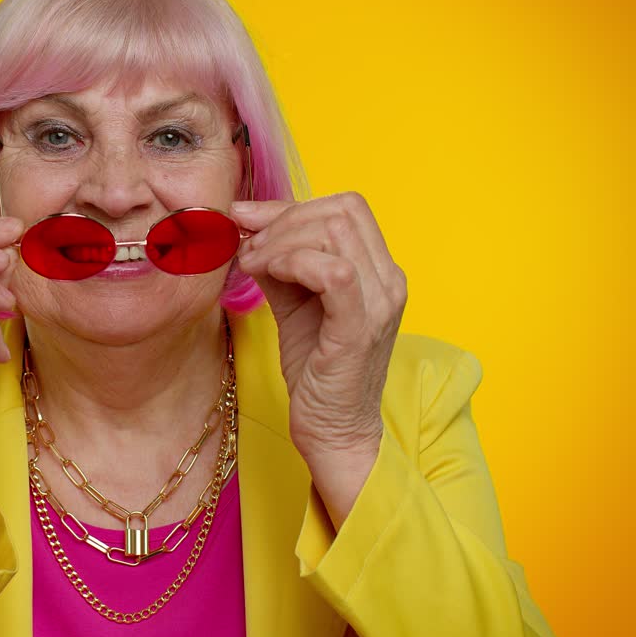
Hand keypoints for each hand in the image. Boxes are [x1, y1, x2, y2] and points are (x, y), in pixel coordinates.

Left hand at [231, 192, 406, 461]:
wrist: (333, 429)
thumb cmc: (316, 368)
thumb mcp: (294, 301)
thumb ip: (279, 260)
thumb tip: (247, 222)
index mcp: (379, 269)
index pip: (346, 207)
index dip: (293, 207)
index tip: (250, 223)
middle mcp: (389, 279)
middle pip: (340, 211)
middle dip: (283, 222)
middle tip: (250, 249)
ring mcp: (380, 302)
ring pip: (334, 232)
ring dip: (281, 241)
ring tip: (253, 264)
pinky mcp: (361, 327)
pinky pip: (333, 271)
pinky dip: (292, 261)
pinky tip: (268, 275)